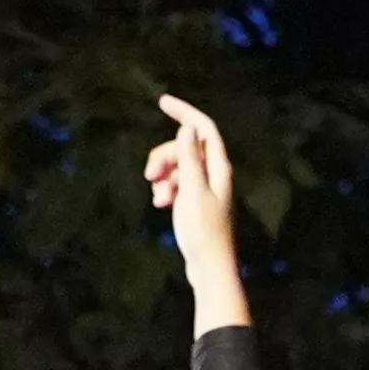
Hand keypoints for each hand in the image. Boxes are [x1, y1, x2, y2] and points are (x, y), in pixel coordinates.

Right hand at [142, 94, 249, 320]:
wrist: (209, 267)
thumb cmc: (203, 231)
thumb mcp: (191, 191)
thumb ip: (189, 158)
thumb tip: (187, 129)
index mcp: (219, 168)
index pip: (203, 129)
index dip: (185, 112)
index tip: (162, 101)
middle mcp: (215, 174)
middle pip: (184, 148)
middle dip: (163, 156)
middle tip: (149, 176)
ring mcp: (206, 188)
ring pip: (177, 167)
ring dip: (163, 177)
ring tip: (158, 199)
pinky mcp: (197, 202)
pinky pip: (177, 184)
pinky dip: (166, 190)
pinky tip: (160, 205)